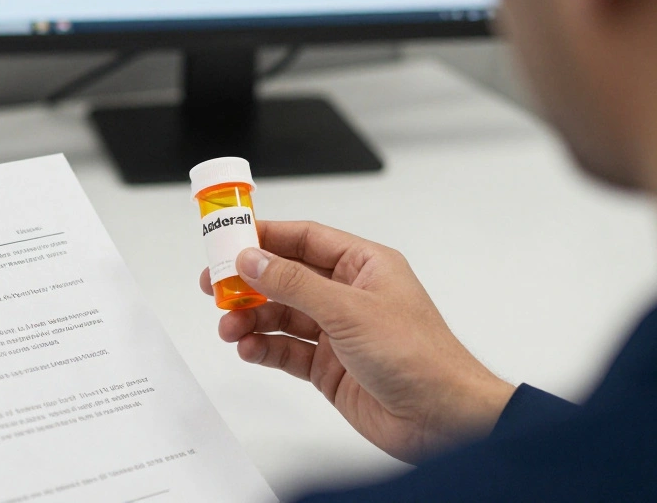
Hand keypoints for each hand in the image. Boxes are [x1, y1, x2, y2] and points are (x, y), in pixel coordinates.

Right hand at [200, 221, 515, 462]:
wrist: (442, 420)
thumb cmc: (420, 357)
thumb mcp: (348, 310)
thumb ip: (294, 283)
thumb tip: (253, 260)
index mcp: (363, 265)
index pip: (304, 239)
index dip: (265, 236)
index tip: (228, 238)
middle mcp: (348, 294)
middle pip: (285, 277)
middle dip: (248, 282)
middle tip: (214, 285)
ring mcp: (337, 331)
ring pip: (280, 315)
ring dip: (251, 319)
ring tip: (229, 327)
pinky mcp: (328, 366)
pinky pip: (286, 349)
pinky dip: (264, 348)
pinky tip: (250, 349)